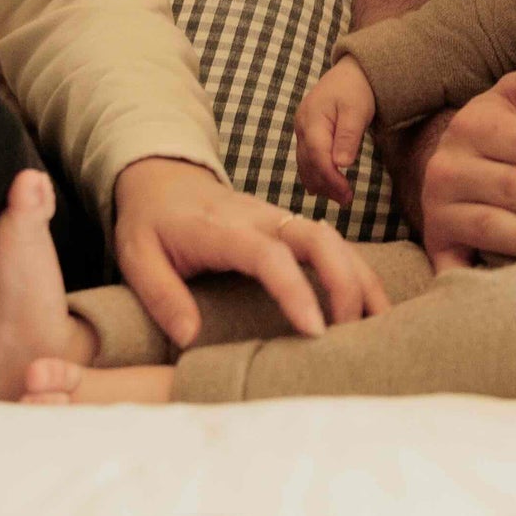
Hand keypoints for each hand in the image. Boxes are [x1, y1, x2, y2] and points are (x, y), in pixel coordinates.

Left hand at [112, 157, 389, 348]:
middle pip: (318, 238)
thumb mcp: (136, 256)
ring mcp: (278, 218)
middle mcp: (260, 218)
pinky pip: (331, 244)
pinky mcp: (288, 225)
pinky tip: (370, 307)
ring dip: (360, 279)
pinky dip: (356, 272)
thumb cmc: (149, 223)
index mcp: (222, 229)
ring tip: (379, 326)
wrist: (162, 178)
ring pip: (334, 239)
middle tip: (355, 334)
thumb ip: (161, 295)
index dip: (296, 290)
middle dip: (346, 282)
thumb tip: (190, 337)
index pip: (269, 255)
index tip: (315, 330)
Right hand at [294, 59, 377, 203]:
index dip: (330, 178)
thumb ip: (348, 136)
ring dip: (319, 182)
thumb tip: (341, 164)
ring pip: (303, 164)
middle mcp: (302, 126)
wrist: (351, 72)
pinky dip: (316, 173)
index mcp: (313, 119)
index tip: (346, 194)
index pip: (317, 156)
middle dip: (325, 185)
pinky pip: (306, 158)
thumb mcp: (357, 110)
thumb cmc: (356, 89)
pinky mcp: (306, 133)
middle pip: (307, 163)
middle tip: (346, 200)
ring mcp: (301, 129)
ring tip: (340, 197)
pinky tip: (327, 184)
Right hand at [418, 42, 515, 272]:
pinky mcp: (437, 248)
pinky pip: (458, 266)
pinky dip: (481, 280)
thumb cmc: (495, 137)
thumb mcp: (512, 101)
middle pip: (509, 185)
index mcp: (474, 125)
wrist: (442, 173)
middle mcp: (449, 165)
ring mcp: (439, 209)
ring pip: (486, 224)